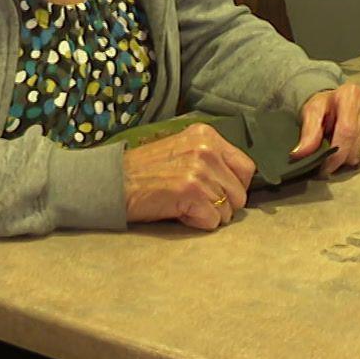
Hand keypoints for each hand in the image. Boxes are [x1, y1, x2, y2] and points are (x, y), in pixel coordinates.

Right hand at [122, 123, 255, 230]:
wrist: (113, 181)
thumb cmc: (146, 171)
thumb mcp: (183, 150)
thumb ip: (212, 159)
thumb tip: (238, 184)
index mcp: (208, 135)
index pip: (247, 168)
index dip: (235, 186)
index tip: (218, 193)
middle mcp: (207, 149)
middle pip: (240, 192)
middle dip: (223, 205)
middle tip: (197, 204)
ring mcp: (199, 170)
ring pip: (227, 210)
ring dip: (208, 215)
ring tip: (184, 206)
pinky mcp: (190, 191)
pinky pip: (212, 221)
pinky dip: (197, 223)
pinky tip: (179, 213)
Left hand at [295, 83, 359, 174]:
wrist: (340, 101)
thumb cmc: (325, 107)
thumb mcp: (311, 113)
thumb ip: (307, 132)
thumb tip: (301, 153)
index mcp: (350, 94)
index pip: (347, 131)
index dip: (336, 155)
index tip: (325, 168)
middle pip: (355, 145)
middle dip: (340, 159)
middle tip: (329, 158)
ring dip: (349, 158)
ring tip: (341, 147)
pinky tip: (352, 147)